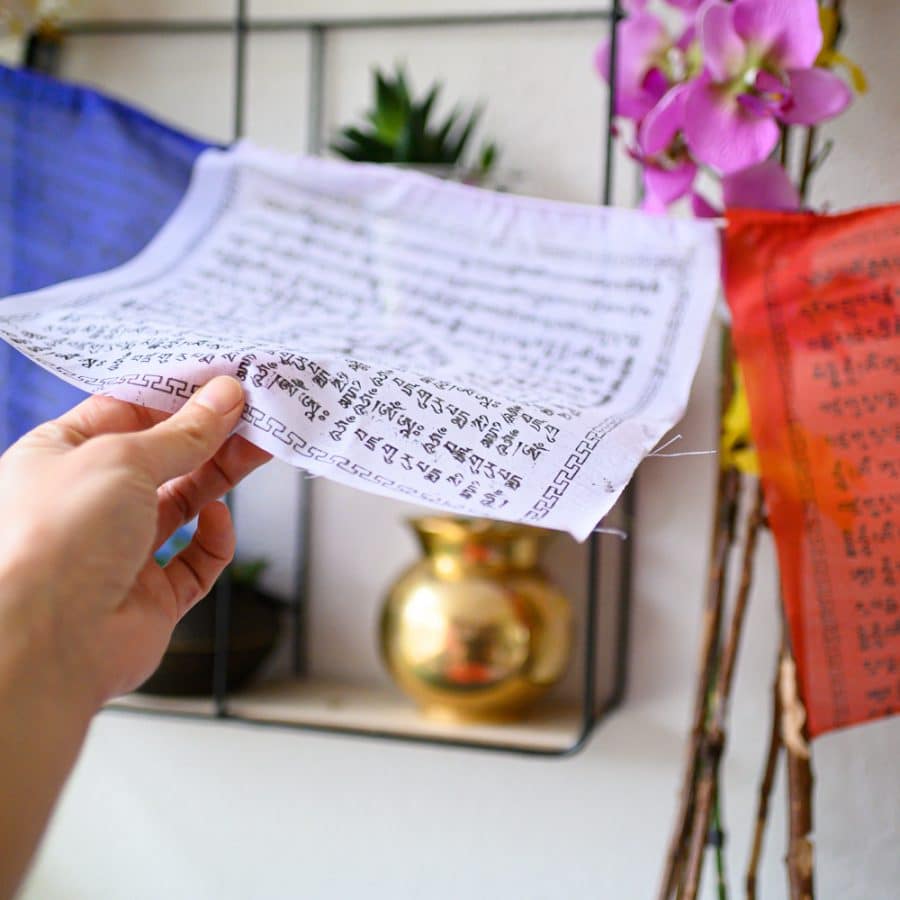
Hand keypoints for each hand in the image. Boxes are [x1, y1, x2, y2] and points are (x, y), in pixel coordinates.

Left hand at [0, 376, 269, 710]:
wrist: (45, 643)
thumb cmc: (55, 539)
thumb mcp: (122, 458)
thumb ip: (184, 432)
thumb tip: (224, 397)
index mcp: (59, 458)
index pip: (124, 413)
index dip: (174, 397)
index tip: (221, 382)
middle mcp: (88, 504)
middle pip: (163, 458)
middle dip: (210, 436)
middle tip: (254, 414)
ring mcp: (120, 551)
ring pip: (184, 504)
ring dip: (221, 477)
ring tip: (258, 449)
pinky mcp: (151, 595)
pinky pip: (195, 561)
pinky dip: (213, 539)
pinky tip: (219, 519)